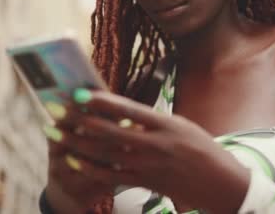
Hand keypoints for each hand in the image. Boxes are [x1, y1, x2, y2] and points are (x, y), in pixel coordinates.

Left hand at [55, 88, 250, 212]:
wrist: (220, 183)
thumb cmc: (202, 149)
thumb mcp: (181, 125)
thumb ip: (151, 120)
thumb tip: (120, 112)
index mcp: (167, 124)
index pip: (129, 109)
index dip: (102, 102)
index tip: (79, 92)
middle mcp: (156, 144)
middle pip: (109, 131)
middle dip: (78, 119)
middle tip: (56, 109)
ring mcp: (149, 165)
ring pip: (105, 154)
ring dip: (76, 142)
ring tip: (55, 132)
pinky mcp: (145, 183)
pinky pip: (111, 176)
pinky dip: (90, 167)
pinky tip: (73, 159)